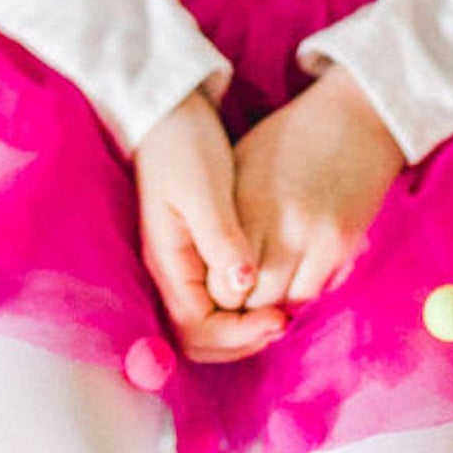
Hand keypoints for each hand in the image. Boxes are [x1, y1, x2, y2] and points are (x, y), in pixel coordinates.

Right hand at [132, 88, 289, 363]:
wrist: (170, 111)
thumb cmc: (184, 145)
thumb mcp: (205, 190)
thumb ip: (222, 240)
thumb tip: (242, 286)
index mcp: (169, 262)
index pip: (195, 329)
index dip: (238, 335)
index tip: (278, 320)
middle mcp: (171, 271)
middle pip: (199, 336)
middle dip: (241, 340)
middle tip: (283, 323)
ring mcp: (182, 262)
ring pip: (208, 321)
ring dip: (242, 327)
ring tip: (281, 312)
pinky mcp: (196, 250)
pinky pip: (216, 297)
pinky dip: (242, 307)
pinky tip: (269, 290)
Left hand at [233, 65, 406, 311]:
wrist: (355, 115)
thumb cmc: (291, 137)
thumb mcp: (242, 165)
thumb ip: (225, 215)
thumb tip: (207, 262)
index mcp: (242, 203)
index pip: (219, 282)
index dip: (218, 293)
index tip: (222, 286)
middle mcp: (274, 224)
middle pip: (250, 300)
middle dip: (244, 306)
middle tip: (245, 298)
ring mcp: (311, 236)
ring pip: (283, 304)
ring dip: (274, 305)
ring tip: (270, 291)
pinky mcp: (341, 243)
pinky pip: (316, 292)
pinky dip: (303, 295)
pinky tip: (298, 279)